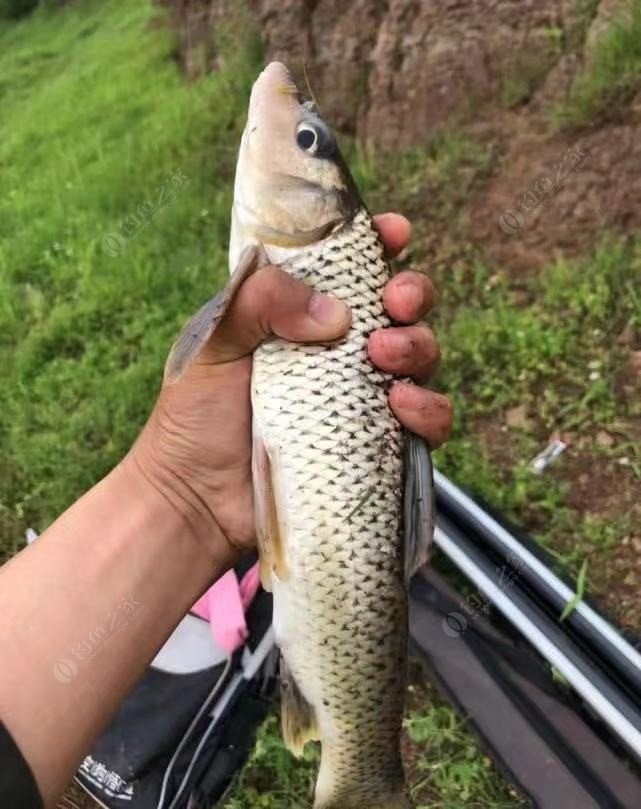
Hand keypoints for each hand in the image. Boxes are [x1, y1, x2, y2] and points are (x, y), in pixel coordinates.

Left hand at [132, 213, 452, 555]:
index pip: (351, 267)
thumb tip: (335, 312)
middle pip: (401, 308)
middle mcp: (338, 351)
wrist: (195, 500)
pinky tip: (402, 407)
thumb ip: (259, 301)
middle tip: (395, 304)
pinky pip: (427, 422)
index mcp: (300, 315)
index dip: (382, 244)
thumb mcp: (212, 342)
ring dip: (418, 347)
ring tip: (384, 358)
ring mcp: (360, 397)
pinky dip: (429, 410)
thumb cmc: (194, 417)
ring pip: (422, 357)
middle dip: (413, 294)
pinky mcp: (375, 444)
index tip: (396, 235)